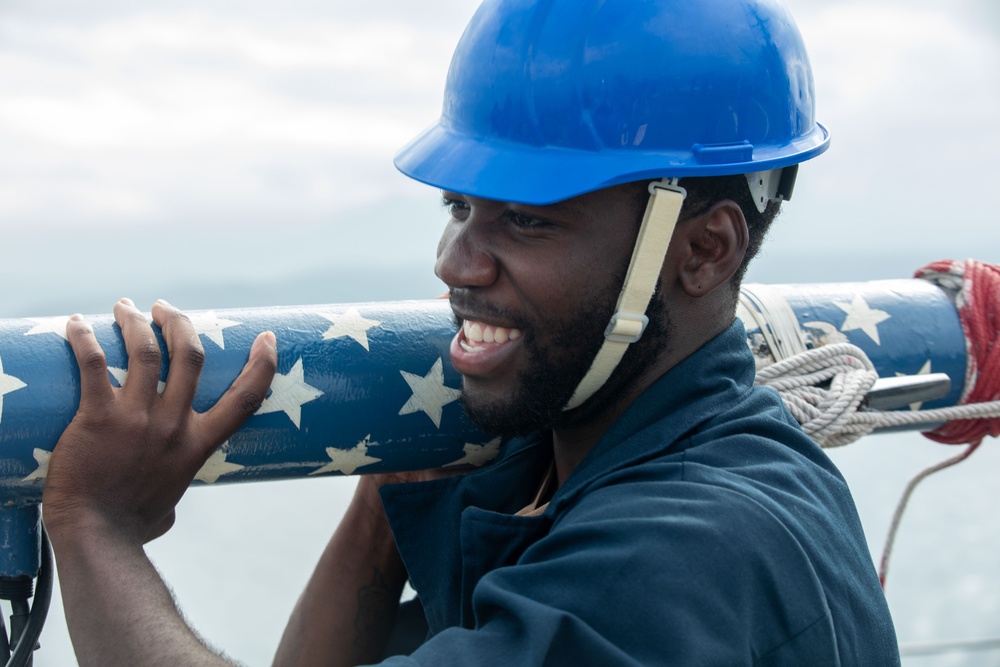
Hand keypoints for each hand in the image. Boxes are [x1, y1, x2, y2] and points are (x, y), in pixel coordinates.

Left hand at [42, 298, 276, 543]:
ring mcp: (137, 418)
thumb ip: (171, 495)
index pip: (245, 398)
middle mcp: (173, 424)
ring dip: (135, 321)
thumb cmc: (130, 527)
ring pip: (145, 351)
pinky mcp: (98, 417)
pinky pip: (93, 365)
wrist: (97, 537)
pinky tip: (75, 324)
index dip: (262, 364)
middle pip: (189, 355)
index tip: (267, 339)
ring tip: (125, 308)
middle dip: (179, 322)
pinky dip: (84, 338)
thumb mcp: (168, 506)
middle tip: (163, 308)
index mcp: (197, 444)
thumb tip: (166, 509)